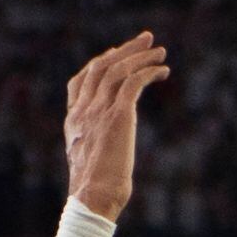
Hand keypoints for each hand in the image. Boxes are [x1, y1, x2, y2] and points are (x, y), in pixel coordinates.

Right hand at [61, 32, 168, 219]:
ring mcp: (99, 111)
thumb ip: (96, 146)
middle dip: (124, 50)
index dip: (98, 64)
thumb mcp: (89, 162)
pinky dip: (149, 72)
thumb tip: (111, 149)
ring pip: (118, 70)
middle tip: (145, 40)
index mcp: (74, 121)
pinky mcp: (118, 115)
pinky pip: (133, 82)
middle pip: (100, 67)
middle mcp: (83, 111)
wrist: (93, 196)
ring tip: (160, 51)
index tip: (114, 54)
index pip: (80, 82)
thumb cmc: (95, 190)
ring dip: (140, 57)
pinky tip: (163, 71)